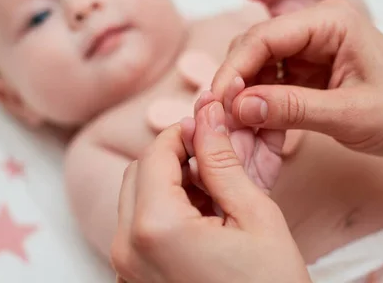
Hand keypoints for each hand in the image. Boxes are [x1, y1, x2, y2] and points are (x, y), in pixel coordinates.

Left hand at [111, 102, 309, 282]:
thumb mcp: (255, 216)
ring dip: (167, 184)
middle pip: (137, 173)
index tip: (208, 126)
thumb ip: (222, 162)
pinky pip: (138, 229)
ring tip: (213, 194)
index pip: (154, 154)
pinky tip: (201, 221)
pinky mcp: (134, 280)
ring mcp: (127, 269)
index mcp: (155, 228)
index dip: (182, 133)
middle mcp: (127, 249)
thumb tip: (207, 116)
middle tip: (212, 160)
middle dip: (172, 158)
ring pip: (135, 199)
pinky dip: (162, 212)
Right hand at [211, 0, 382, 158]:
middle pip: (254, 46)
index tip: (217, 103)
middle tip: (220, 117)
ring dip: (243, 92)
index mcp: (329, 21)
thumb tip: (238, 106)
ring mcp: (309, 47)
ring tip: (234, 124)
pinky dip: (258, 101)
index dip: (233, 69)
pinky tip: (253, 122)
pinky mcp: (307, 68)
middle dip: (234, 80)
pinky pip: (270, 80)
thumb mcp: (350, 114)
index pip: (263, 37)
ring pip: (257, 64)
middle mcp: (315, 26)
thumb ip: (292, 108)